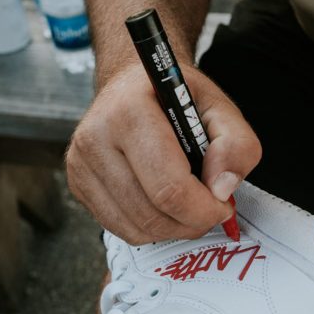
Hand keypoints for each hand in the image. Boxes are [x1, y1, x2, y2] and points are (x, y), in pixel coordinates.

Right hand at [66, 63, 260, 244]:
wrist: (132, 84)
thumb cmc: (174, 96)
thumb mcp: (219, 107)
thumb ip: (236, 144)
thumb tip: (222, 189)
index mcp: (128, 112)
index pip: (169, 188)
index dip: (204, 209)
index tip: (222, 205)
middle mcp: (95, 138)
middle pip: (152, 214)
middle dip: (191, 222)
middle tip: (210, 208)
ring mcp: (80, 164)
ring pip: (136, 229)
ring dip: (173, 228)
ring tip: (189, 204)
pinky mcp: (77, 184)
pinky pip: (121, 229)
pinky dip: (151, 227)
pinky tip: (164, 204)